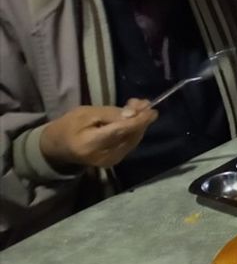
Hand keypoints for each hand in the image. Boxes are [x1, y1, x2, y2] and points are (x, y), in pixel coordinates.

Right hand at [39, 100, 156, 169]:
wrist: (57, 148)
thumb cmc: (68, 126)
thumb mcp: (85, 113)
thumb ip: (110, 113)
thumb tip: (134, 113)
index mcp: (90, 144)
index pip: (121, 132)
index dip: (139, 120)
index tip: (152, 109)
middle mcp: (103, 157)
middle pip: (130, 136)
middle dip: (140, 119)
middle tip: (141, 102)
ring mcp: (110, 161)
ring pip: (133, 140)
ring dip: (139, 124)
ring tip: (137, 107)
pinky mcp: (114, 161)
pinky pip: (129, 143)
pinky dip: (133, 131)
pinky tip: (131, 120)